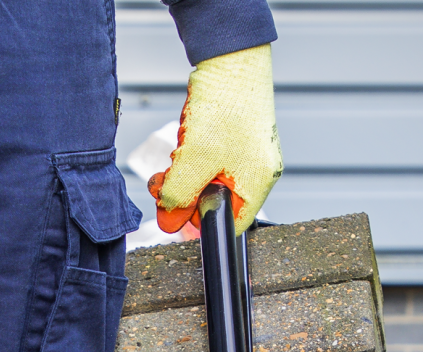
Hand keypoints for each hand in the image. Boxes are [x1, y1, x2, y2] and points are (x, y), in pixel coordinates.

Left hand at [148, 43, 282, 235]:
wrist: (230, 56)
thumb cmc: (224, 106)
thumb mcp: (194, 161)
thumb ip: (179, 196)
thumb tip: (169, 222)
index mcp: (258, 183)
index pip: (232, 223)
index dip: (202, 222)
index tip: (178, 213)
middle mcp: (258, 170)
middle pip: (217, 200)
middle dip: (187, 192)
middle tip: (164, 182)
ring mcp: (249, 152)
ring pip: (209, 177)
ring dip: (186, 170)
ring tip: (179, 150)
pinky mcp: (236, 135)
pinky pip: (210, 157)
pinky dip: (193, 153)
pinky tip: (186, 138)